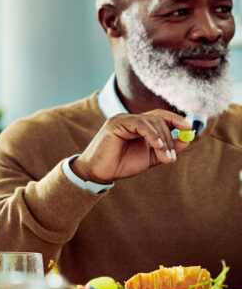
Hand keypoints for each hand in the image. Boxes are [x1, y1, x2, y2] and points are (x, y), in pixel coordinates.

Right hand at [71, 110, 193, 184]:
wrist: (100, 173)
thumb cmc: (121, 164)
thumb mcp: (150, 157)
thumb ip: (167, 149)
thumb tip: (187, 139)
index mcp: (137, 125)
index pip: (160, 116)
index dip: (176, 119)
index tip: (190, 128)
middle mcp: (130, 119)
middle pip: (159, 119)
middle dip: (170, 138)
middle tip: (172, 157)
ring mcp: (122, 119)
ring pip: (152, 121)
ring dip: (163, 140)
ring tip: (165, 158)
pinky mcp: (116, 123)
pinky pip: (140, 124)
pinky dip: (152, 135)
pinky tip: (157, 147)